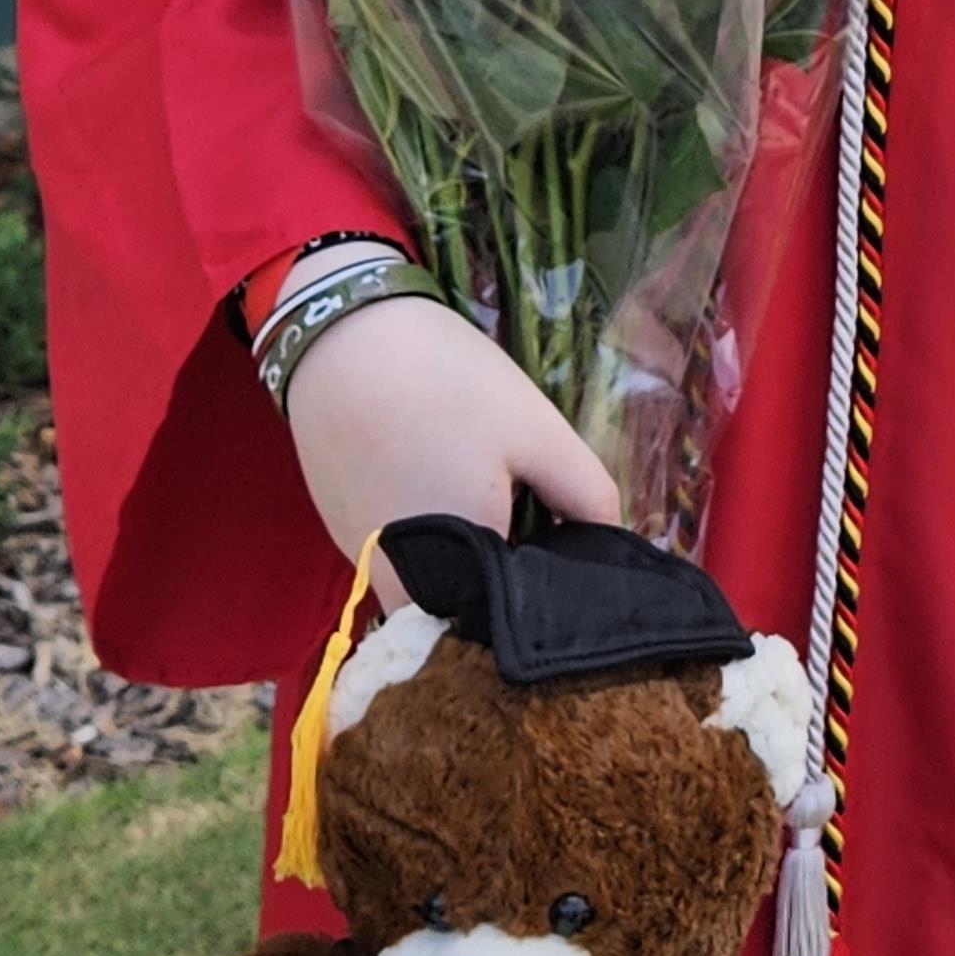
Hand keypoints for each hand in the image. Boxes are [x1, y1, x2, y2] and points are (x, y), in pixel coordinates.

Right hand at [284, 295, 622, 597]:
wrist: (342, 336)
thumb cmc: (448, 385)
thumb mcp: (540, 433)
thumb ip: (588, 498)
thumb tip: (612, 544)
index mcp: (458, 577)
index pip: (519, 619)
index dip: (554, 591)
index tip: (575, 550)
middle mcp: (400, 592)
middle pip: (474, 608)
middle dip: (514, 575)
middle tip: (539, 513)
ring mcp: (364, 568)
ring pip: (438, 586)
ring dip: (472, 556)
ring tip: (492, 492)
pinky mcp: (344, 538)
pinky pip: (403, 562)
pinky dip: (432, 537)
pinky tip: (443, 482)